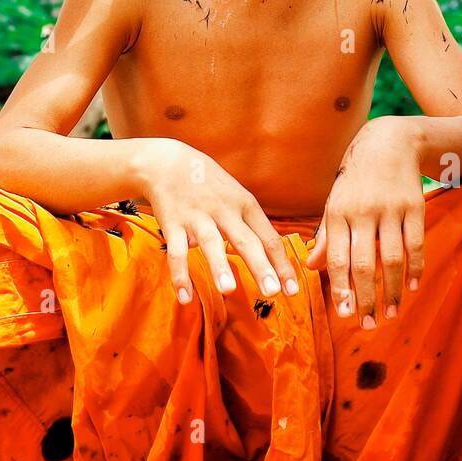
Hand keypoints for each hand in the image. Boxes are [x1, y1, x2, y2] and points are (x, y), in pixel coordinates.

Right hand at [136, 140, 299, 304]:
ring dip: (219, 266)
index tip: (293, 290)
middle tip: (273, 292)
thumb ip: (254, 226)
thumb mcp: (238, 197)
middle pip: (246, 241)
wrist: (169, 163)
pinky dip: (180, 275)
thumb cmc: (211, 185)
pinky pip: (176, 252)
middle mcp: (225, 210)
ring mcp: (198, 216)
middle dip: (260, 267)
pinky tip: (185, 297)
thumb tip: (277, 258)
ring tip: (229, 289)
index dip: (282, 264)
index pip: (269, 238)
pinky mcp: (173, 223)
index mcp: (246, 205)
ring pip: (210, 242)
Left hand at [306, 118, 424, 327]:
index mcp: (338, 212)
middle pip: (364, 264)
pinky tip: (412, 286)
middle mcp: (363, 212)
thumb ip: (325, 236)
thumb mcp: (334, 201)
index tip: (344, 314)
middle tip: (368, 324)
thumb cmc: (355, 178)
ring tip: (390, 313)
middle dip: (365, 298)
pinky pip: (416, 244)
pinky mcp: (414, 206)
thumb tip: (311, 266)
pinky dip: (415, 268)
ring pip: (392, 258)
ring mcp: (390, 209)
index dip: (341, 288)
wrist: (388, 142)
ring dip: (391, 290)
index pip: (337, 258)